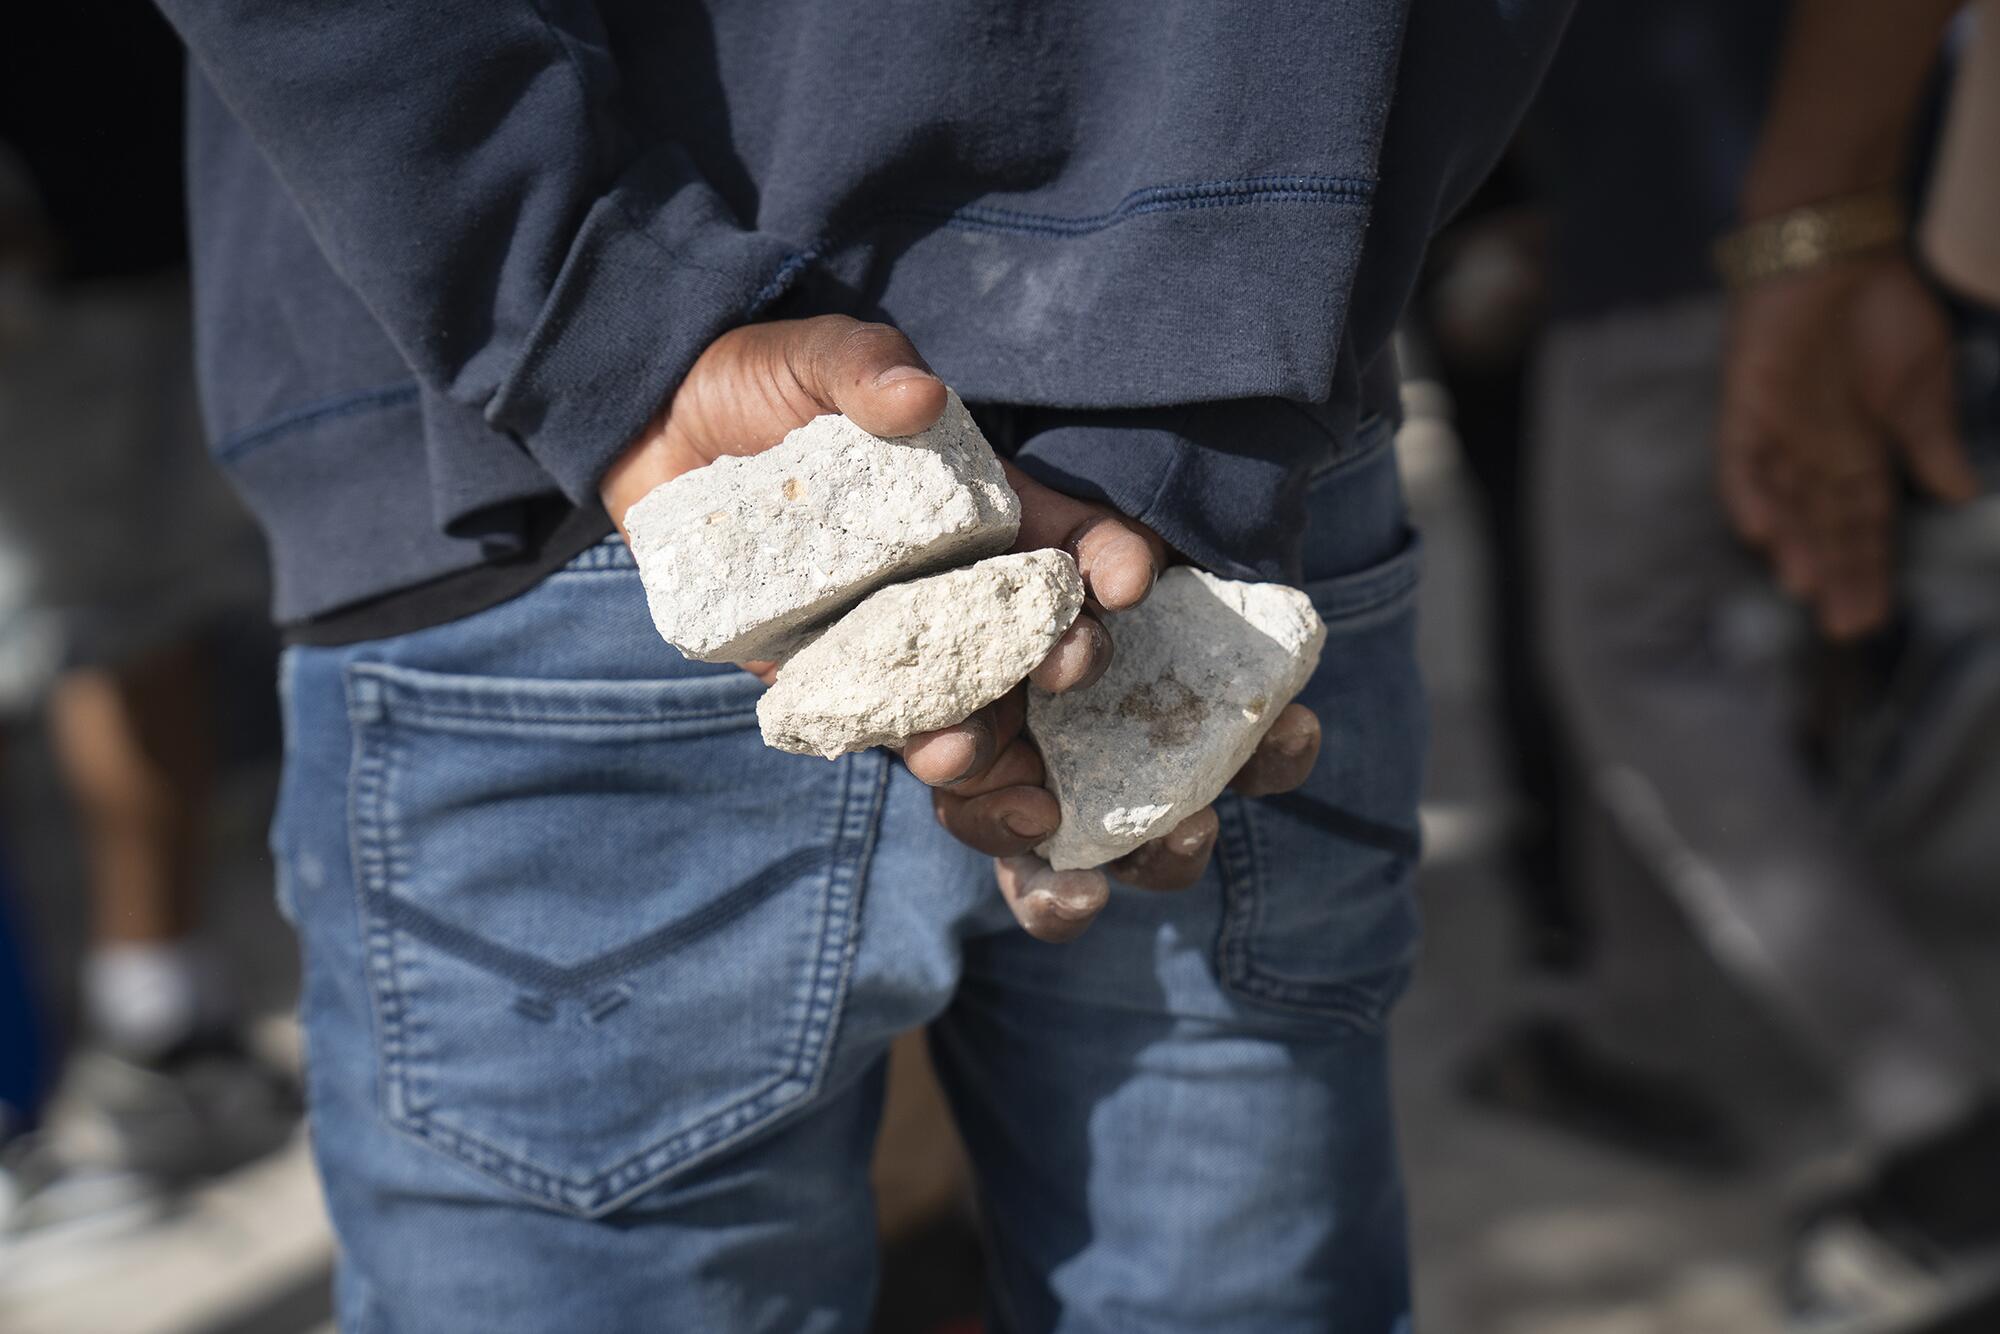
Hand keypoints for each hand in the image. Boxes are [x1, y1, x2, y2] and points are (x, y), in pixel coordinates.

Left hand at [599, 315, 1322, 942]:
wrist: (656, 436)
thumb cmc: (755, 385)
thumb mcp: (811, 357)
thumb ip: (862, 366)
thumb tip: (918, 392)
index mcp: (978, 504)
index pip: (1068, 534)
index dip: (1109, 554)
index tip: (1129, 577)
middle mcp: (953, 578)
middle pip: (1036, 632)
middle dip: (1068, 654)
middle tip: (1072, 665)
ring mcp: (898, 635)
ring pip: (969, 697)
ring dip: (984, 729)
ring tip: (966, 746)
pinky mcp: (833, 677)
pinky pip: (881, 724)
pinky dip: (905, 746)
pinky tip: (916, 758)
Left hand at [1716, 256, 1977, 637]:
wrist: (1840, 247)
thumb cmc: (1882, 310)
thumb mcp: (1920, 385)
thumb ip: (1929, 442)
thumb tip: (1959, 496)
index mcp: (1858, 451)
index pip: (1861, 525)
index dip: (1866, 571)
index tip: (1871, 619)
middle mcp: (1814, 452)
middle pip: (1823, 525)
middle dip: (1834, 573)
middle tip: (1844, 627)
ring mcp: (1777, 430)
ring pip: (1781, 501)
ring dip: (1790, 543)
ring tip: (1802, 587)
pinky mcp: (1745, 405)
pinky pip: (1739, 457)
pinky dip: (1747, 490)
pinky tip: (1757, 529)